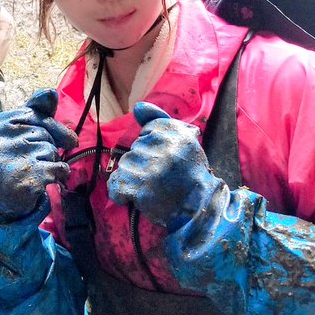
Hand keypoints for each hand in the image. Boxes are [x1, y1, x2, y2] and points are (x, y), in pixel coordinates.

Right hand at [0, 89, 75, 222]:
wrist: (0, 197)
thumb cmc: (14, 158)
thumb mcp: (19, 130)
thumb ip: (36, 110)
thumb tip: (51, 92)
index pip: (36, 114)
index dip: (51, 127)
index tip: (55, 138)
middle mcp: (1, 140)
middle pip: (45, 133)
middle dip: (48, 145)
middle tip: (34, 159)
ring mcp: (12, 160)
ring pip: (52, 150)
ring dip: (52, 161)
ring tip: (36, 169)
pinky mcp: (26, 179)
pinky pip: (59, 168)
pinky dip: (60, 173)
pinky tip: (49, 178)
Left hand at [108, 103, 219, 229]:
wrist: (199, 206)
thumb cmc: (189, 171)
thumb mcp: (183, 138)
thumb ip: (158, 119)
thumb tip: (137, 107)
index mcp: (173, 132)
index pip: (145, 132)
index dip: (153, 148)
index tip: (167, 159)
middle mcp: (161, 147)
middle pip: (134, 150)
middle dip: (144, 164)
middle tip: (163, 176)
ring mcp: (149, 169)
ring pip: (125, 166)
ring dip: (134, 178)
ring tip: (154, 187)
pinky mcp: (139, 189)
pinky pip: (116, 185)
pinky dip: (121, 192)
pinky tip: (137, 195)